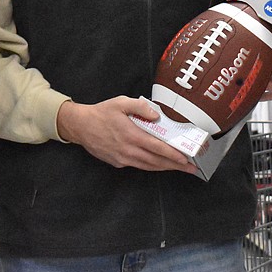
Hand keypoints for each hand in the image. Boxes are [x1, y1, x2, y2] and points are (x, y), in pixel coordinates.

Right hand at [56, 97, 196, 173]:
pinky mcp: (117, 162)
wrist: (80, 126)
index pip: (157, 148)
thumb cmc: (101, 113)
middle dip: (175, 166)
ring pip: (148, 166)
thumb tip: (156, 115)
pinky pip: (138, 165)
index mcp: (131, 135)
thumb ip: (140, 107)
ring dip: (164, 168)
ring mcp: (123, 158)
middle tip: (190, 169)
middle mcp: (128, 150)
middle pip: (156, 161)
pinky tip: (158, 164)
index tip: (186, 160)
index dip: (173, 155)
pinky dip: (151, 166)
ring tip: (179, 168)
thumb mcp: (120, 102)